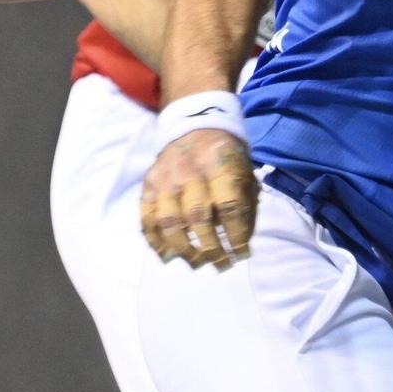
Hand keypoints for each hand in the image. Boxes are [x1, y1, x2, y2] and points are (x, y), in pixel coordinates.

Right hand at [140, 130, 257, 267]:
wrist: (195, 127)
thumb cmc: (226, 158)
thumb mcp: (245, 172)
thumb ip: (246, 206)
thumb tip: (241, 244)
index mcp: (220, 165)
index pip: (228, 206)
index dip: (236, 235)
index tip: (241, 254)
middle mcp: (190, 171)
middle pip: (197, 217)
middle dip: (210, 248)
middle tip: (220, 264)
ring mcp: (165, 178)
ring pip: (169, 222)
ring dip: (183, 249)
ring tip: (196, 263)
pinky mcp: (148, 184)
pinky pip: (147, 218)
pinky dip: (155, 241)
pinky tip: (168, 255)